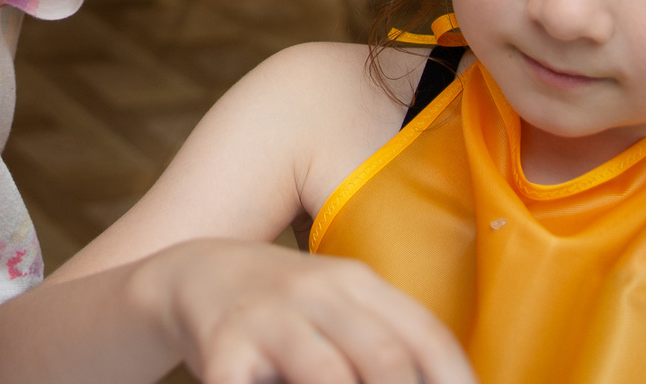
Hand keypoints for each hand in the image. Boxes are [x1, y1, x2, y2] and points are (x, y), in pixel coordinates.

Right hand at [137, 239, 476, 383]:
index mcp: (355, 282)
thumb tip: (445, 382)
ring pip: (326, 373)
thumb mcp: (338, 303)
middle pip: (383, 356)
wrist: (192, 273)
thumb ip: (385, 338)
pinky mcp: (222, 348)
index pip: (423, 333)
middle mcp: (314, 291)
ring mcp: (266, 317)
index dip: (453, 378)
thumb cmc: (284, 306)